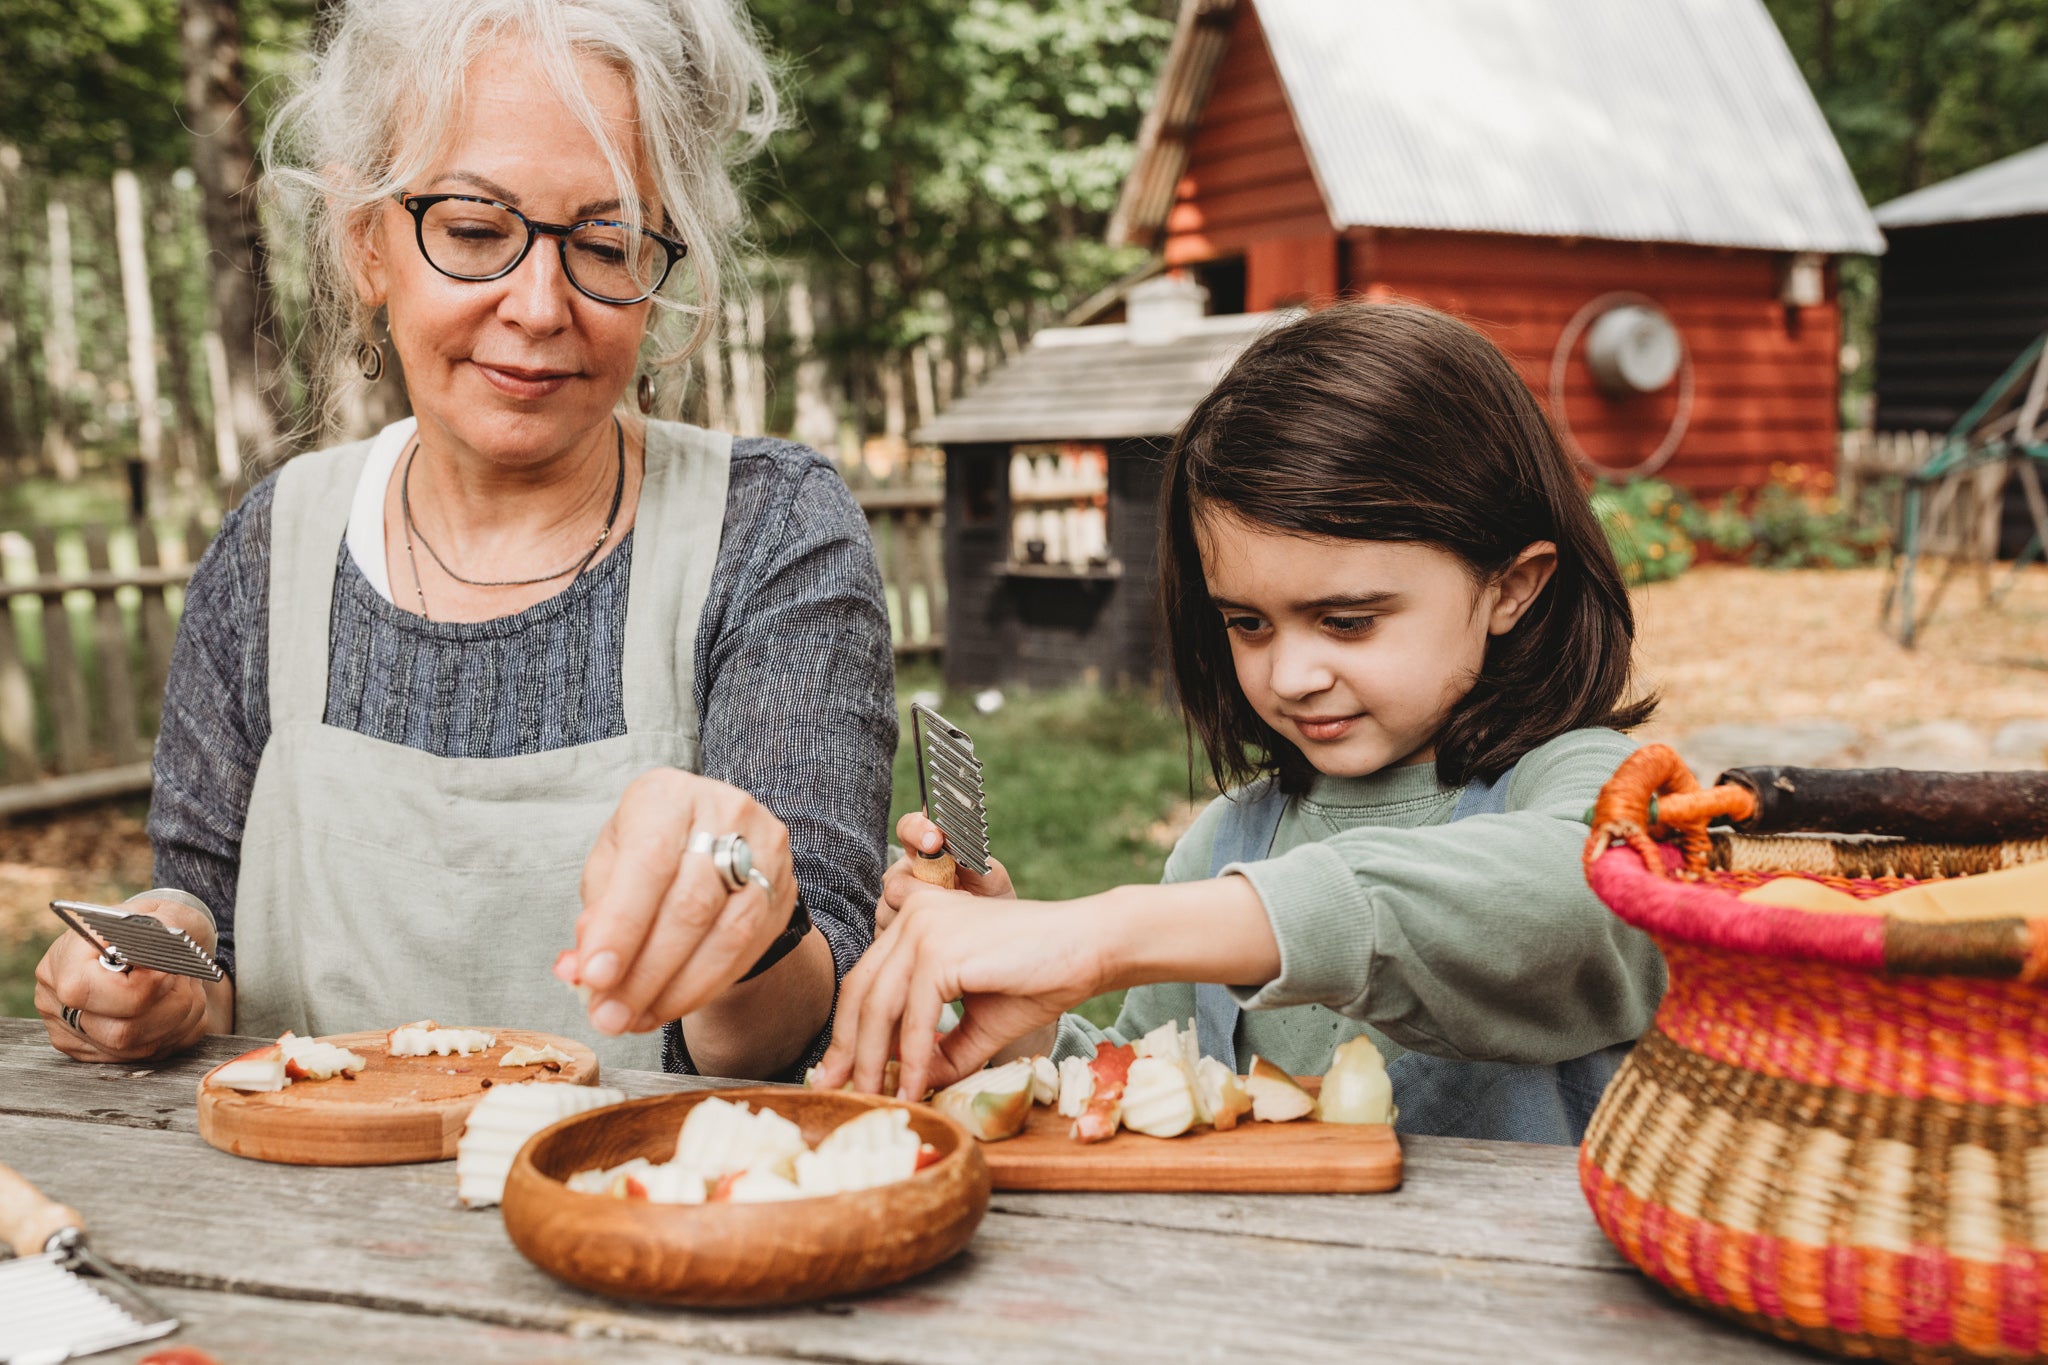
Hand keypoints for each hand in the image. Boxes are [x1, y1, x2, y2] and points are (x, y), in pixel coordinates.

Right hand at [35, 897, 217, 1061]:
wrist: (166, 947)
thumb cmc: (160, 927)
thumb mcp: (164, 913)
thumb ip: (160, 931)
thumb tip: (156, 961)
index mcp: (63, 961)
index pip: (86, 993)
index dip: (140, 986)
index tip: (169, 969)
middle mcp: (58, 1003)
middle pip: (119, 1033)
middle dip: (170, 1005)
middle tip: (183, 978)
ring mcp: (76, 1035)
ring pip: (141, 1049)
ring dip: (181, 1016)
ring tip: (186, 986)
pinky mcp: (100, 1055)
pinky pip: (154, 1054)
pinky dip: (181, 1030)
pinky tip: (178, 1004)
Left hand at [565, 768, 798, 1035]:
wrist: (712, 842)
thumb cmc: (649, 852)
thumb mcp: (611, 868)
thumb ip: (597, 914)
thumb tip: (579, 971)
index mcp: (668, 795)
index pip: (649, 862)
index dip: (622, 925)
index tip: (594, 978)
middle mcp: (725, 812)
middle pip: (690, 904)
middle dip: (644, 972)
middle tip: (609, 1017)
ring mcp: (764, 850)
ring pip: (726, 934)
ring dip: (674, 989)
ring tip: (635, 1019)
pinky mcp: (782, 888)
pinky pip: (746, 951)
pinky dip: (702, 988)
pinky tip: (667, 1007)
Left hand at [815, 888, 1108, 1100]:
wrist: (1090, 949)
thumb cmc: (1039, 979)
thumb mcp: (979, 1023)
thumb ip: (940, 1048)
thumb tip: (907, 1084)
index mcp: (917, 922)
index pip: (867, 980)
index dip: (848, 1030)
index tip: (839, 1073)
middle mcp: (913, 916)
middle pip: (861, 991)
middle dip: (846, 1048)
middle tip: (835, 1091)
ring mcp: (925, 928)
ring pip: (879, 1005)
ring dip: (872, 1060)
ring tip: (873, 1099)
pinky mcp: (942, 949)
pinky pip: (914, 1016)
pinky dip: (910, 1058)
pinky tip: (912, 1088)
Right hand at [877, 811, 1015, 929]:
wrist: (991, 935)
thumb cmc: (989, 899)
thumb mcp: (990, 877)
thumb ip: (972, 858)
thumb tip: (957, 846)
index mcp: (926, 850)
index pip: (909, 828)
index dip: (917, 831)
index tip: (935, 841)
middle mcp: (905, 872)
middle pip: (894, 879)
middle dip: (925, 892)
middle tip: (956, 898)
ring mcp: (893, 902)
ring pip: (890, 910)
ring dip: (925, 918)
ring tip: (954, 921)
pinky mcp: (890, 930)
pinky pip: (891, 935)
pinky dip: (917, 938)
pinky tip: (939, 937)